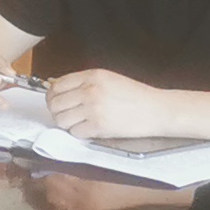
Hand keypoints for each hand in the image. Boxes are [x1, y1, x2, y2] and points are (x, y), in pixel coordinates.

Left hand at [41, 69, 172, 139]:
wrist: (156, 110)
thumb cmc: (135, 95)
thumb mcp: (109, 79)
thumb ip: (85, 82)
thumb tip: (59, 89)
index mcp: (92, 76)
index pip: (57, 85)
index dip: (52, 96)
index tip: (55, 102)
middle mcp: (90, 90)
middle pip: (55, 104)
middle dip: (58, 111)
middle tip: (66, 115)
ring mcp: (93, 109)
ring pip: (61, 120)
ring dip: (67, 124)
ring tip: (79, 122)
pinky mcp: (98, 126)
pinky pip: (75, 132)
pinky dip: (79, 133)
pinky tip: (90, 129)